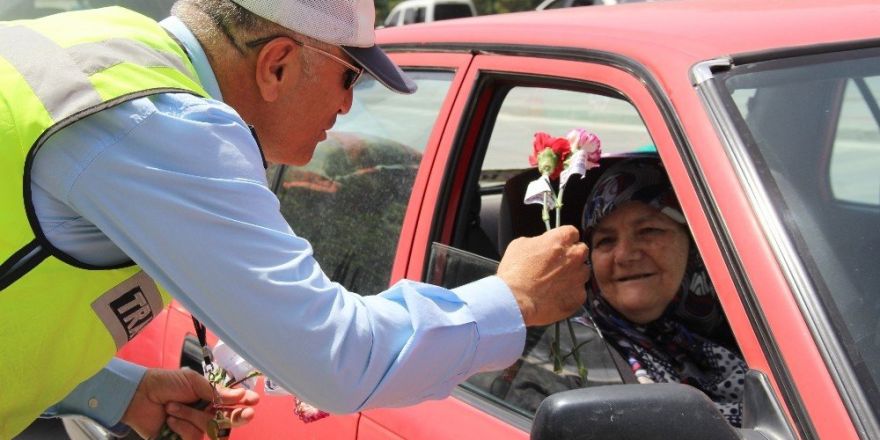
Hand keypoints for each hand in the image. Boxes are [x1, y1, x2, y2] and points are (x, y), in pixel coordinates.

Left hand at [121, 368, 259, 439]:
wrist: (138, 396)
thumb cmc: (165, 384)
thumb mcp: (193, 382)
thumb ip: (216, 392)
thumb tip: (240, 395)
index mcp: (208, 398)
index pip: (231, 404)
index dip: (243, 403)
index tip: (253, 400)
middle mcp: (204, 414)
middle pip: (227, 422)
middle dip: (238, 417)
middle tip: (247, 414)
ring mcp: (192, 428)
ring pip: (208, 429)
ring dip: (191, 417)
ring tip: (173, 408)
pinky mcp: (180, 439)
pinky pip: (192, 437)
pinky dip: (182, 427)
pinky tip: (170, 420)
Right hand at [497, 225, 589, 325]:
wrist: (515, 301)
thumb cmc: (515, 273)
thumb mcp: (520, 245)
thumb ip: (538, 241)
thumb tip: (542, 245)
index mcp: (560, 240)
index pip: (572, 232)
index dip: (564, 240)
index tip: (559, 246)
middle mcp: (574, 256)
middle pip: (581, 251)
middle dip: (572, 256)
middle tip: (557, 265)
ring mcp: (579, 277)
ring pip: (583, 272)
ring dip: (573, 275)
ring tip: (555, 283)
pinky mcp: (579, 296)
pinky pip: (579, 292)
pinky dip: (570, 293)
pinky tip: (555, 296)